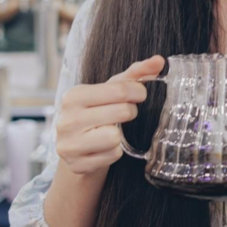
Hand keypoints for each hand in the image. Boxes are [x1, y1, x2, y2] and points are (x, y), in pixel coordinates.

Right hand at [56, 55, 163, 175]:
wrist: (75, 145)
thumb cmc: (96, 111)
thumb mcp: (110, 89)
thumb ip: (135, 73)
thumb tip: (159, 61)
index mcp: (73, 96)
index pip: (119, 90)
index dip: (138, 91)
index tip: (140, 94)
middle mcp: (66, 120)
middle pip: (121, 112)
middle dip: (129, 112)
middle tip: (124, 114)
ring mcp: (69, 145)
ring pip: (115, 137)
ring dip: (119, 135)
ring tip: (109, 130)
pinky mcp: (77, 165)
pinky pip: (112, 155)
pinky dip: (114, 152)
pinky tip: (104, 147)